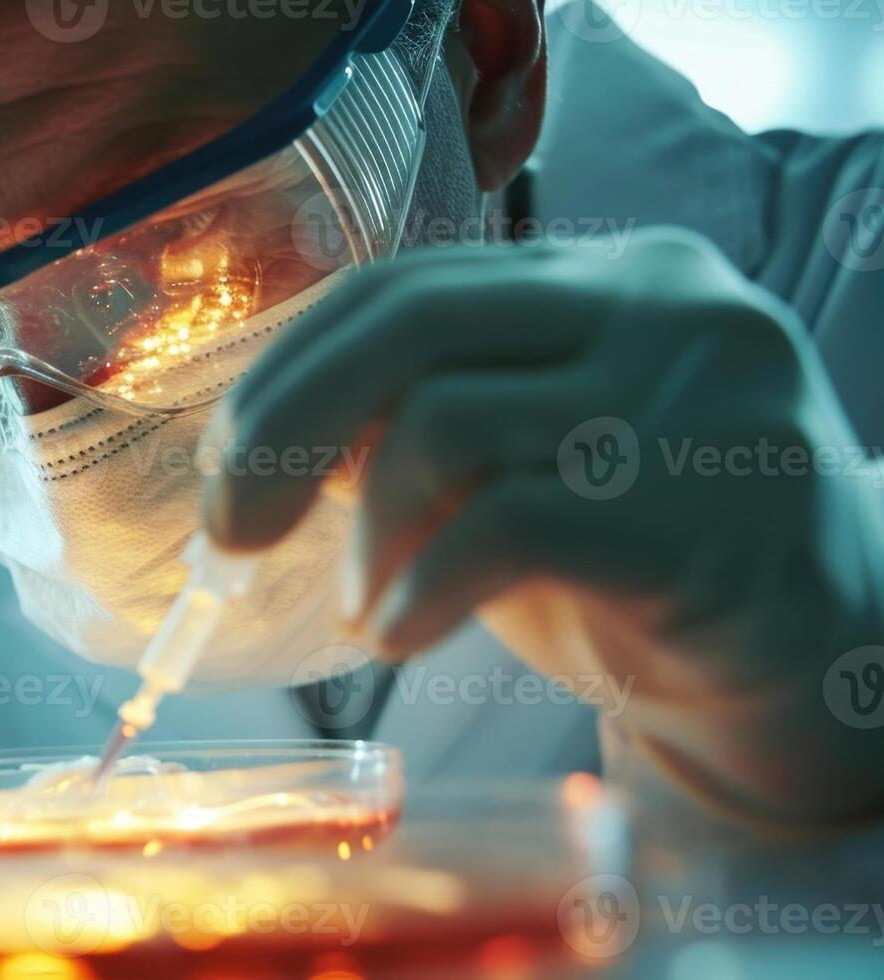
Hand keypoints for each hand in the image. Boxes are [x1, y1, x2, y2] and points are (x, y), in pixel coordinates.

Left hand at [205, 229, 883, 823]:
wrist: (815, 656)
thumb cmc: (640, 559)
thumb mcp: (520, 467)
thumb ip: (414, 428)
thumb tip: (261, 439)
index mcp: (608, 277)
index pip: (406, 284)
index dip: (288, 370)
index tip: (223, 461)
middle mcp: (661, 306)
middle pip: (411, 323)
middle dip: (282, 427)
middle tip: (229, 532)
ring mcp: (692, 397)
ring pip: (443, 426)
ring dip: (368, 539)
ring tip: (370, 610)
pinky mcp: (704, 507)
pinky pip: (502, 527)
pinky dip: (417, 590)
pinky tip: (402, 635)